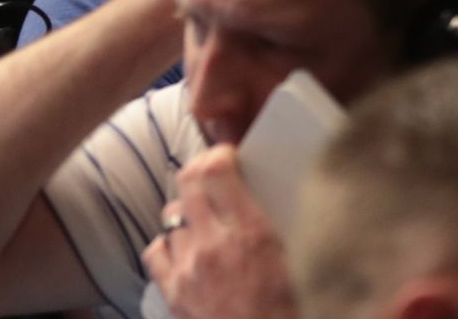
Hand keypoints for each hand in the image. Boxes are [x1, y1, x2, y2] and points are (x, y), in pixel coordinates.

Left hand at [142, 146, 297, 318]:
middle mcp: (214, 245)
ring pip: (171, 216)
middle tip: (214, 180)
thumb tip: (270, 197)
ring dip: (187, 213)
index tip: (229, 158)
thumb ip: (282, 226)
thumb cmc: (293, 311)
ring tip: (204, 222)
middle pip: (188, 183)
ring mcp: (188, 269)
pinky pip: (155, 250)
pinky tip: (185, 253)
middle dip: (200, 174)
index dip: (220, 155)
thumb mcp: (302, 264)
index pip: (218, 169)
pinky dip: (168, 246)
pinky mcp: (174, 293)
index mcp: (253, 234)